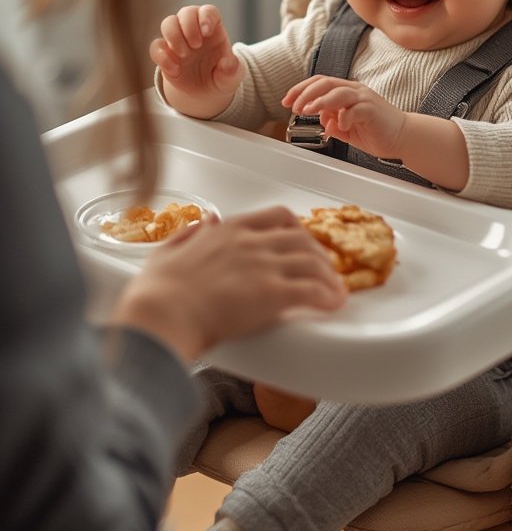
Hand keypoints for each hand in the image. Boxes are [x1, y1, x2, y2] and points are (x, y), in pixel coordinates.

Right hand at [110, 206, 346, 360]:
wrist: (159, 314)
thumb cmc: (156, 291)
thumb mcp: (168, 250)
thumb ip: (190, 235)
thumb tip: (205, 223)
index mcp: (230, 230)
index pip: (277, 217)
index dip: (297, 229)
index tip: (304, 241)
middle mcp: (251, 242)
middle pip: (301, 238)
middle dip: (319, 254)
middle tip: (325, 270)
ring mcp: (263, 265)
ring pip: (312, 262)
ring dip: (329, 276)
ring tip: (335, 290)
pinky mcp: (272, 294)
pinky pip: (312, 290)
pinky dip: (328, 296)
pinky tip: (333, 303)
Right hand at [149, 4, 242, 117]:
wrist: (204, 92)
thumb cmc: (221, 77)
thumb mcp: (231, 77)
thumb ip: (232, 70)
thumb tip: (227, 63)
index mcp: (213, 30)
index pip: (208, 11)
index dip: (206, 17)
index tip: (207, 32)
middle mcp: (194, 30)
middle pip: (186, 12)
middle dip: (189, 26)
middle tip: (196, 46)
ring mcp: (178, 40)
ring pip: (168, 23)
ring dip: (174, 36)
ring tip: (185, 55)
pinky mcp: (165, 53)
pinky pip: (156, 47)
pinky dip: (162, 57)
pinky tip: (175, 71)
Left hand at [283, 75, 406, 158]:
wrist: (403, 137)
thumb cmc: (377, 131)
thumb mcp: (347, 128)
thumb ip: (333, 122)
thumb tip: (321, 120)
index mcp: (347, 91)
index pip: (320, 83)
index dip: (301, 89)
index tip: (286, 101)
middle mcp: (355, 90)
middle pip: (325, 83)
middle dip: (305, 93)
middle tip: (294, 106)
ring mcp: (364, 98)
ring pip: (338, 92)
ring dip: (319, 101)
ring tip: (307, 110)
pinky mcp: (373, 110)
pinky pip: (355, 109)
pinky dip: (344, 116)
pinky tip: (338, 125)